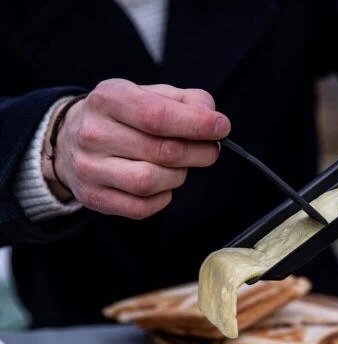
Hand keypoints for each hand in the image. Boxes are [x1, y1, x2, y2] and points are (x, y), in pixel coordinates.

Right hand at [43, 79, 230, 218]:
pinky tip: (163, 185)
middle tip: (210, 150)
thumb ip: (185, 102)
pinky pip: (142, 207)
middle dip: (198, 152)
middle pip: (162, 151)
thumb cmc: (121, 118)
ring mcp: (90, 169)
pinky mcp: (95, 198)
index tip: (222, 127)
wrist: (69, 141)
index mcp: (108, 99)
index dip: (196, 124)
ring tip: (180, 166)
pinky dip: (163, 198)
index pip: (157, 116)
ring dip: (178, 176)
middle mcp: (93, 133)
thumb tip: (212, 117)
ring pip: (151, 181)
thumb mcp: (148, 95)